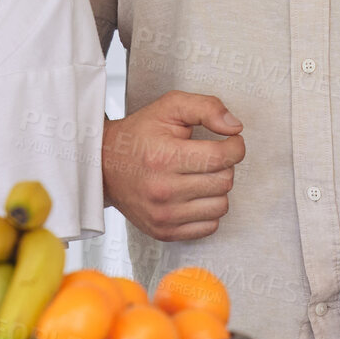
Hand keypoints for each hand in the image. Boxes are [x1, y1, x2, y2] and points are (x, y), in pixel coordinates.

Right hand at [102, 91, 244, 240]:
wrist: (104, 166)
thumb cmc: (139, 135)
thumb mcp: (170, 106)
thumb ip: (206, 108)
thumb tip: (235, 127)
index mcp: (165, 156)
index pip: (222, 157)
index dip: (235, 146)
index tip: (230, 141)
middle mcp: (163, 190)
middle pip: (224, 182)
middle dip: (224, 166)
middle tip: (209, 156)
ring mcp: (163, 215)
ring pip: (221, 206)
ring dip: (217, 189)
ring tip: (200, 175)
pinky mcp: (164, 232)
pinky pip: (209, 227)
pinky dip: (208, 210)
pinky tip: (194, 194)